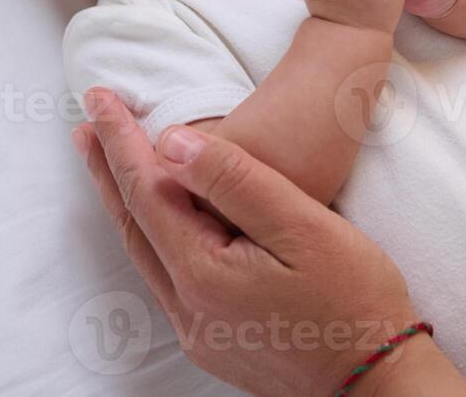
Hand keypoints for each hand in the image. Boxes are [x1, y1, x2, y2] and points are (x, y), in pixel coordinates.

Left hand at [71, 88, 452, 395]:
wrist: (380, 376)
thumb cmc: (354, 296)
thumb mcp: (303, 225)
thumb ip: (236, 180)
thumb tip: (172, 141)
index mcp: (203, 273)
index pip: (146, 189)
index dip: (120, 139)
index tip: (99, 97)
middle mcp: (188, 308)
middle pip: (134, 223)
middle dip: (108, 169)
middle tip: (85, 124)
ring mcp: (199, 330)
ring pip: (147, 252)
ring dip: (127, 203)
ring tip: (110, 165)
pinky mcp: (217, 341)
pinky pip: (167, 277)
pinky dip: (154, 235)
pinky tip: (161, 223)